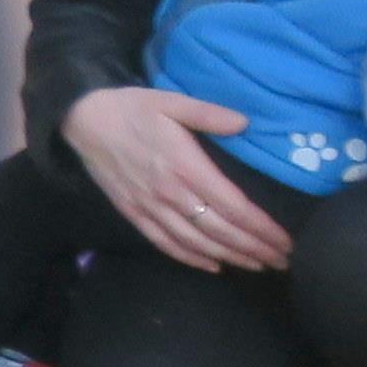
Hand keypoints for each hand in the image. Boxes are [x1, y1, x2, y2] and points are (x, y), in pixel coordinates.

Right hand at [61, 83, 291, 271]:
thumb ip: (208, 113)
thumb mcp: (170, 101)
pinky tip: (213, 266)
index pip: (233, 207)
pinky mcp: (133, 213)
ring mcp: (150, 207)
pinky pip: (165, 243)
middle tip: (283, 261)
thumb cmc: (131, 108)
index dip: (262, 228)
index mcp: (185, 166)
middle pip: (221, 231)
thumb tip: (245, 123)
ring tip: (258, 266)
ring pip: (197, 242)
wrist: (81, 120)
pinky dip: (191, 258)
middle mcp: (170, 193)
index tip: (286, 240)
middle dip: (255, 249)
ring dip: (230, 257)